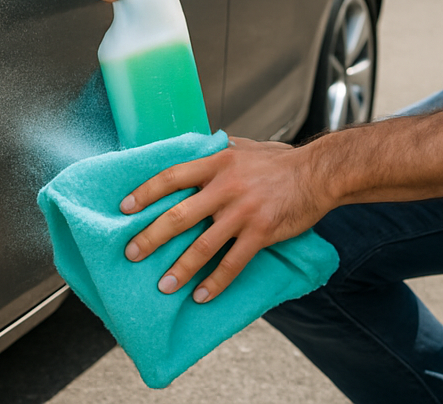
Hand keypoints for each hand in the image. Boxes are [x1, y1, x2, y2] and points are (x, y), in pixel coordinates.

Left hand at [120, 137, 329, 302]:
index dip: (146, 192)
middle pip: (179, 214)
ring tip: (163, 286)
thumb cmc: (280, 160)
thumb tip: (196, 148)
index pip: (172, 176)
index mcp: (218, 163)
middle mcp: (226, 187)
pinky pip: (233, 263)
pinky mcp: (261, 232)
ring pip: (203, 245)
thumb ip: (219, 151)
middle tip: (132, 253)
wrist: (317, 173)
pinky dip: (216, 282)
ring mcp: (243, 212)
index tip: (125, 207)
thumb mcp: (245, 147)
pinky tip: (202, 296)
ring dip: (180, 268)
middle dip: (152, 236)